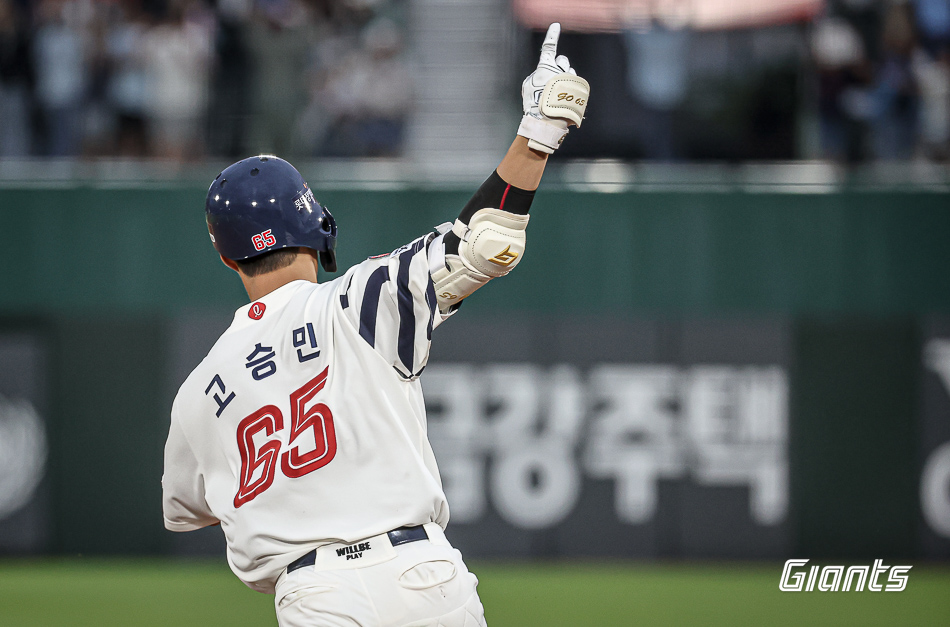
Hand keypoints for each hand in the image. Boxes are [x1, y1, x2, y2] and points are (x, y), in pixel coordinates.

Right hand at [517, 23, 588, 153]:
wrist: (547, 119)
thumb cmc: (534, 103)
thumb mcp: (528, 86)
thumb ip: (538, 75)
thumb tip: (547, 75)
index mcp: (546, 66)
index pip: (549, 47)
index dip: (552, 35)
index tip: (556, 26)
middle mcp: (560, 69)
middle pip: (563, 60)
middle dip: (560, 66)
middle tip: (554, 79)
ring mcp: (570, 79)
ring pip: (571, 73)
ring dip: (567, 79)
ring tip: (559, 94)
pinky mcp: (578, 89)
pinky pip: (576, 85)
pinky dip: (572, 91)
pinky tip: (566, 101)